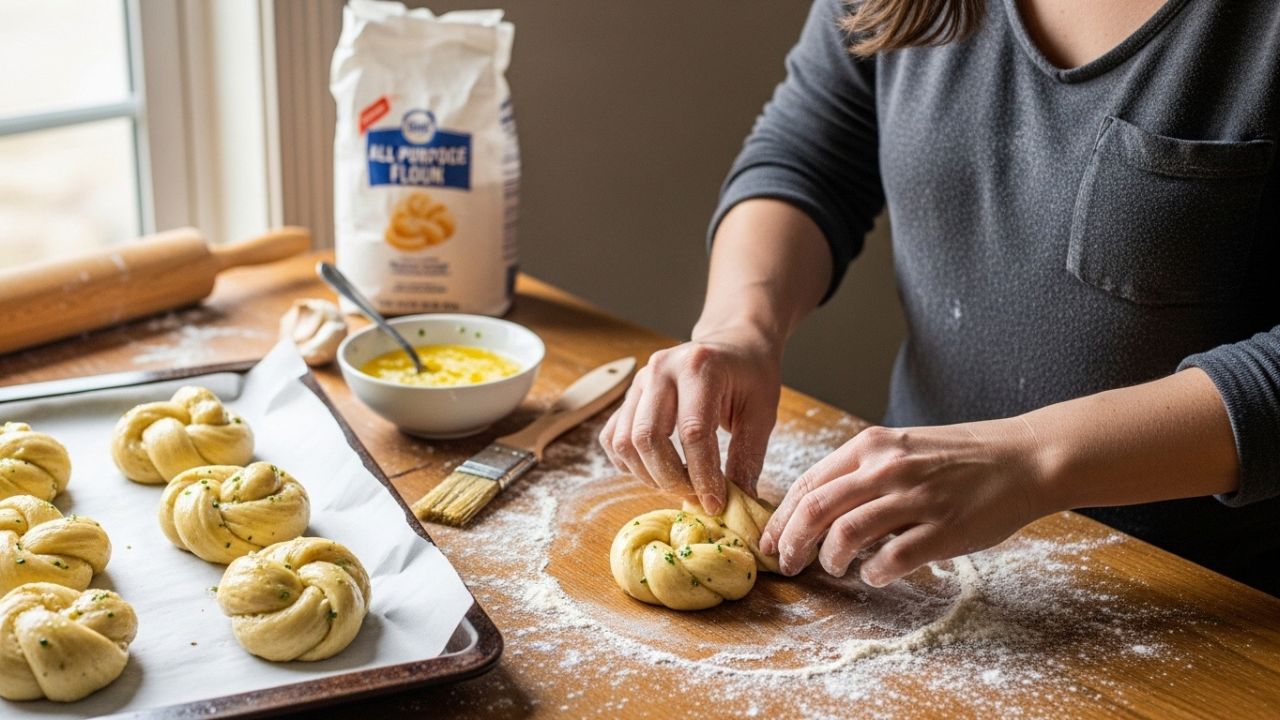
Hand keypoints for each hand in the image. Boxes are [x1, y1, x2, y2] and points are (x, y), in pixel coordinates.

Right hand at [598, 326, 781, 513]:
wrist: (733, 345)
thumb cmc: (750, 377)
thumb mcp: (761, 413)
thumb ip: (748, 457)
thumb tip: (740, 501)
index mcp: (699, 367)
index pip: (692, 432)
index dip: (702, 475)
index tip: (715, 503)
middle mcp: (660, 369)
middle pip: (648, 438)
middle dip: (671, 479)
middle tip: (696, 496)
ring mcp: (639, 381)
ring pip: (625, 442)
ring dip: (649, 475)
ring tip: (679, 483)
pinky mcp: (628, 396)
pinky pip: (612, 438)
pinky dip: (628, 463)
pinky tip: (656, 469)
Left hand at [759, 418, 1053, 585]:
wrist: (1024, 457)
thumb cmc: (960, 457)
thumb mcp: (902, 448)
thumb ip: (862, 472)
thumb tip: (817, 509)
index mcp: (871, 447)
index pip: (808, 484)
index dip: (781, 518)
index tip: (770, 541)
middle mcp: (887, 468)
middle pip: (816, 509)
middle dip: (791, 543)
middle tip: (787, 564)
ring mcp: (915, 498)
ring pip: (846, 534)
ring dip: (830, 559)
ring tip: (834, 568)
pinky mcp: (943, 529)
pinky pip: (892, 559)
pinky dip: (875, 573)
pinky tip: (876, 575)